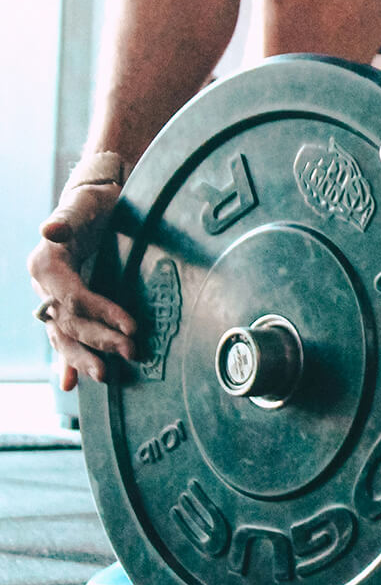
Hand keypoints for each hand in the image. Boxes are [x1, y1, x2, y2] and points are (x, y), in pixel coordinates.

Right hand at [27, 183, 136, 388]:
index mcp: (45, 264)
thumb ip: (67, 219)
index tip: (132, 326)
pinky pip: (64, 336)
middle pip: (69, 322)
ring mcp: (52, 298)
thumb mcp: (84, 204)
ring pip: (63, 335)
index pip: (74, 298)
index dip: (101, 313)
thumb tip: (50, 229)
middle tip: (130, 353)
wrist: (94, 201)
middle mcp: (44, 286)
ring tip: (103, 377)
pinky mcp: (65, 305)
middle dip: (99, 340)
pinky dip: (67, 360)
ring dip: (82, 359)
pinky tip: (70, 383)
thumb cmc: (93, 201)